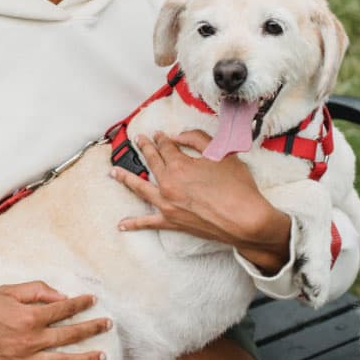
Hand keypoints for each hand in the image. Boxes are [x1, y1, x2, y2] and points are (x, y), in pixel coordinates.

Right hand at [0, 281, 111, 359]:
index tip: (92, 300)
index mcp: (29, 316)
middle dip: (91, 329)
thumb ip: (38, 291)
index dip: (80, 304)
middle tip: (107, 325)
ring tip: (101, 356)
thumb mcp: (8, 290)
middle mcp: (29, 340)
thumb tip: (62, 297)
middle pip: (68, 335)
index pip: (63, 309)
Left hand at [110, 130, 290, 273]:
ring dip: (126, 178)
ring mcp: (167, 204)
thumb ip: (198, 140)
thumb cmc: (237, 188)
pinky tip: (122, 224)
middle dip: (145, 149)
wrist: (245, 220)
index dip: (162, 139)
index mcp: (179, 165)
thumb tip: (179, 136)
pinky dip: (134, 224)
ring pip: (140, 187)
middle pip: (151, 162)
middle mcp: (168, 184)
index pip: (166, 147)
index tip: (160, 135)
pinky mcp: (171, 222)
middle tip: (139, 141)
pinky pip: (148, 222)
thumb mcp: (222, 154)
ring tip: (114, 172)